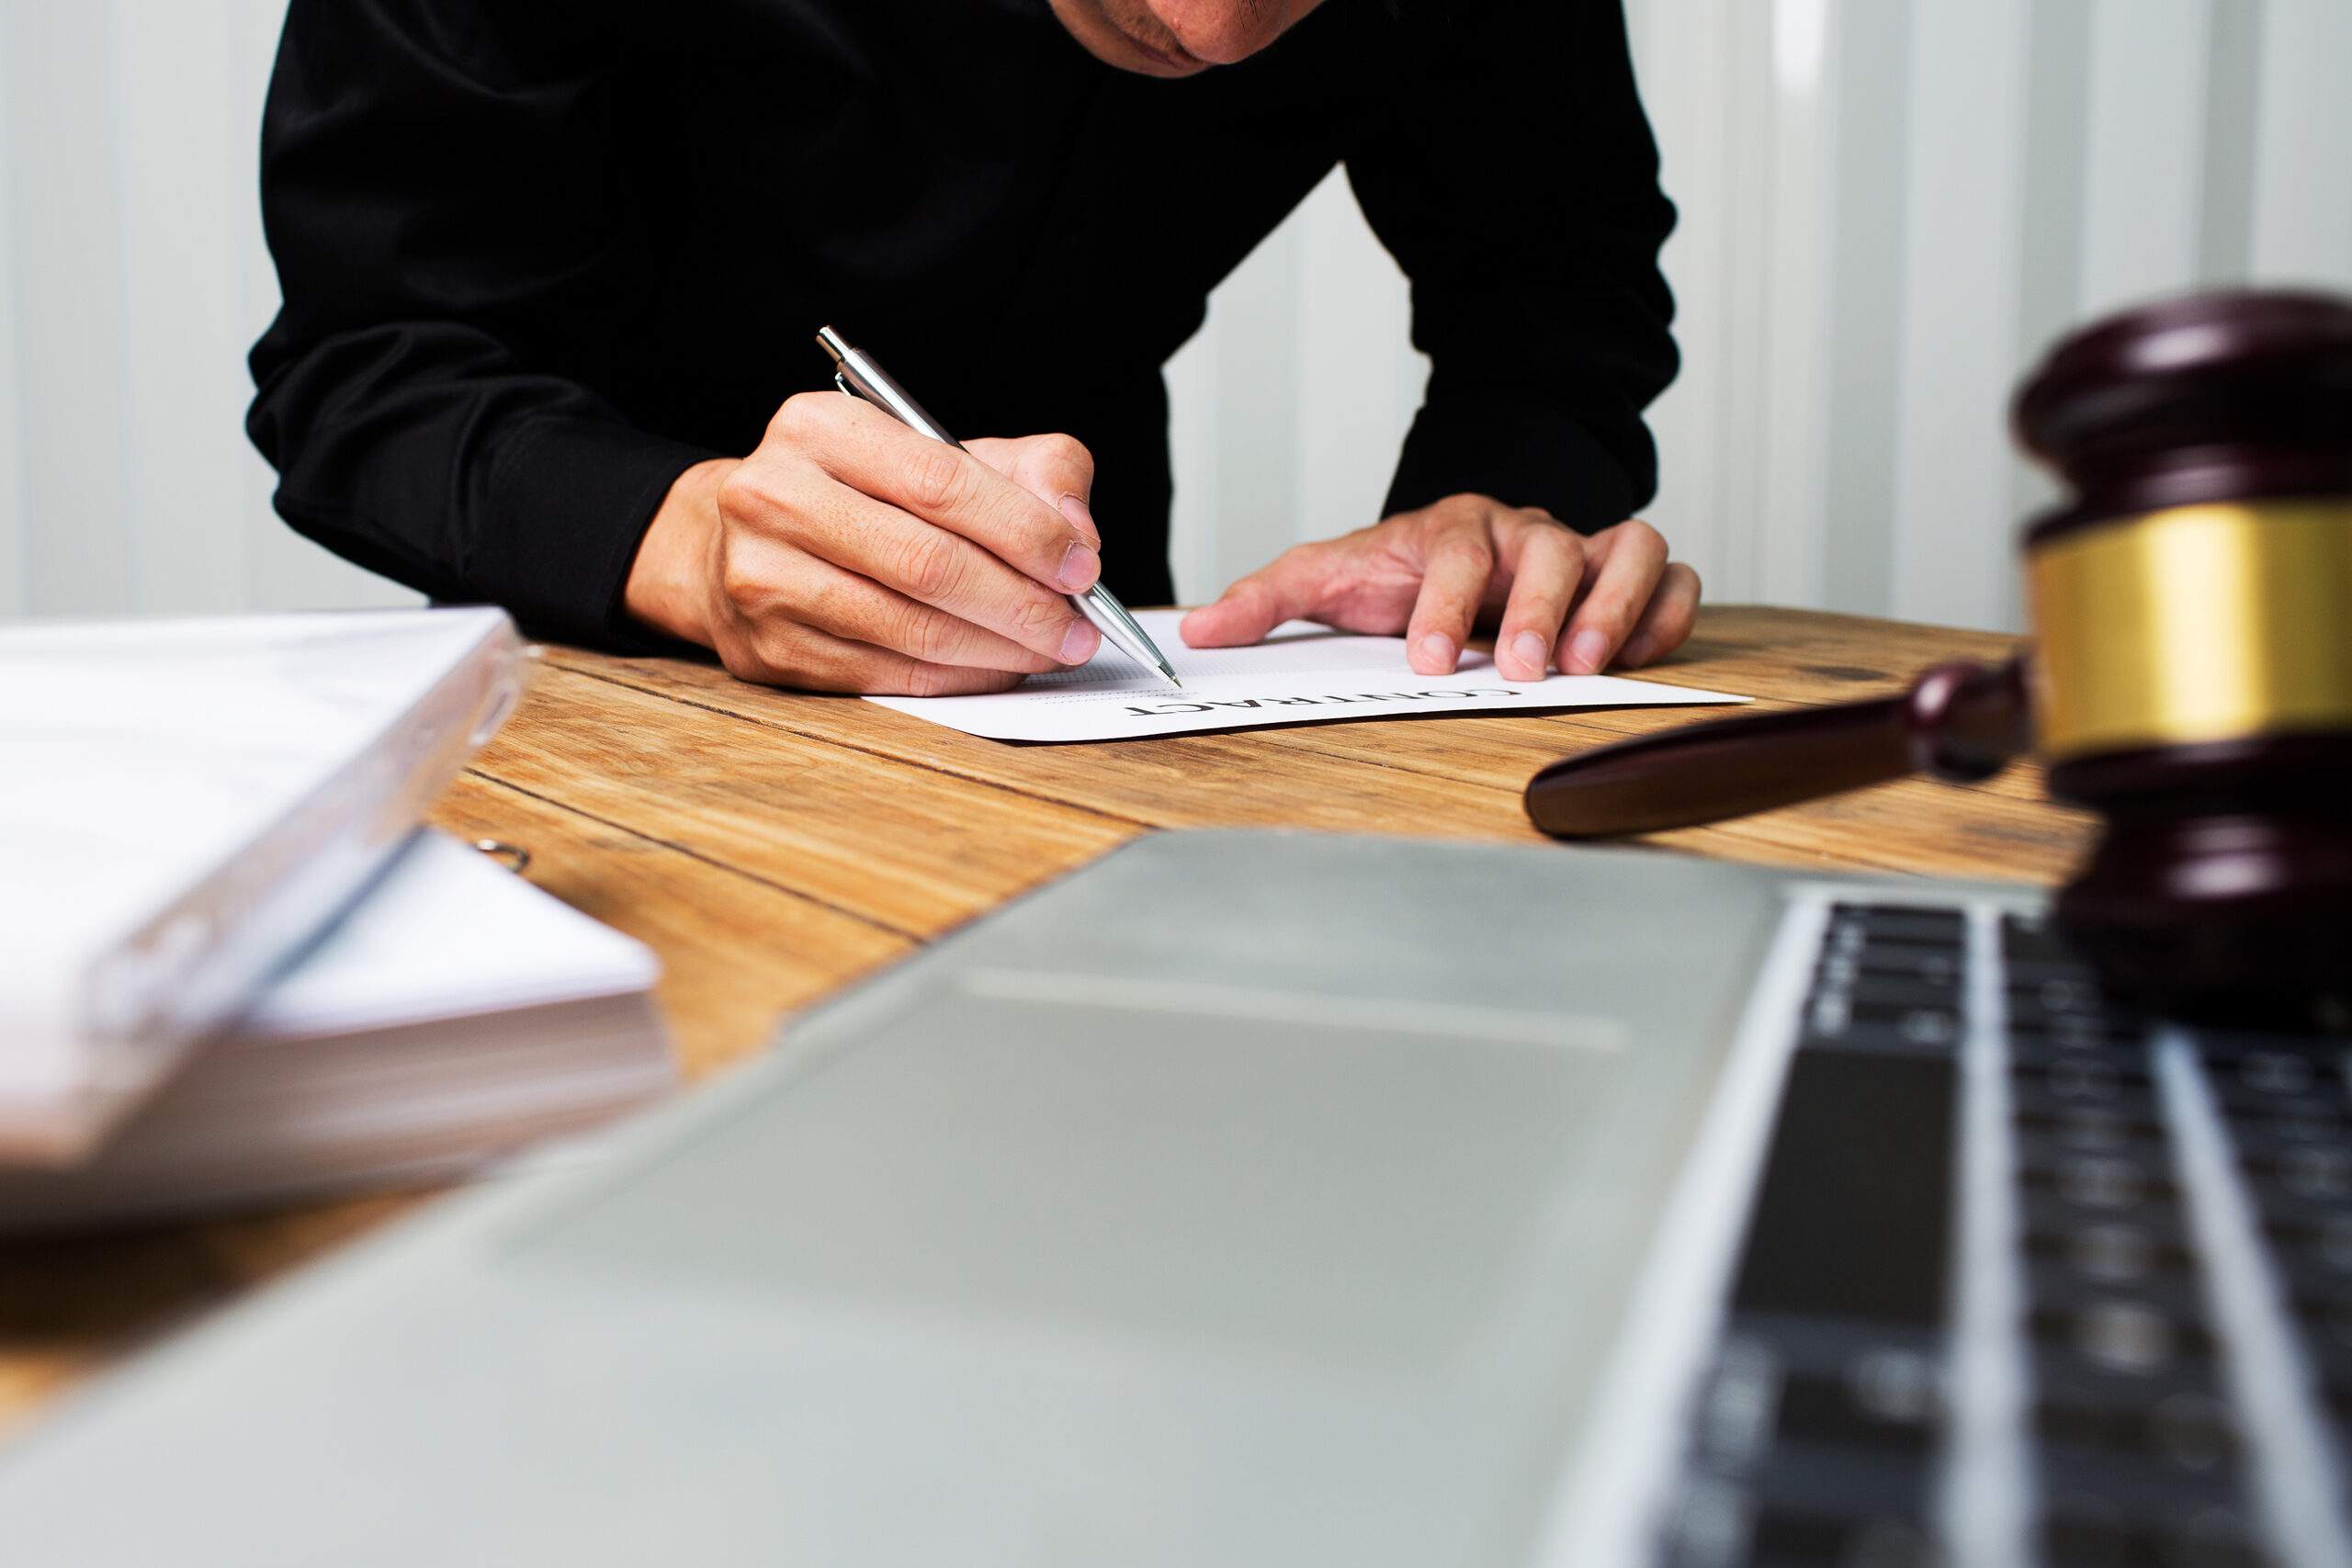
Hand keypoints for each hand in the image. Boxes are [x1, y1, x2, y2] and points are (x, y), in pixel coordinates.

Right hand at [624, 392, 1109, 693]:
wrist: (746, 540)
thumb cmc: (861, 494)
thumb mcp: (942, 451)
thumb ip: (1030, 470)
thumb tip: (1077, 534)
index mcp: (819, 428)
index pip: (942, 482)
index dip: (1025, 531)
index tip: (1081, 565)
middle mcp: (775, 497)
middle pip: (927, 563)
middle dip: (1022, 603)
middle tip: (1078, 627)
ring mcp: (763, 579)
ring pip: (911, 629)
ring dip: (999, 650)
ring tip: (1050, 649)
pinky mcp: (770, 649)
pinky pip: (888, 674)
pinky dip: (958, 678)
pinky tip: (997, 667)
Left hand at [1180, 494, 1699, 678]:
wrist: (1451, 554)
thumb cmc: (1397, 575)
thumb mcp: (1327, 581)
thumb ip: (1266, 599)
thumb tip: (1198, 628)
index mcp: (1454, 530)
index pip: (1457, 552)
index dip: (1446, 604)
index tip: (1427, 660)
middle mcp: (1525, 534)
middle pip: (1553, 546)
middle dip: (1540, 610)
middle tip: (1521, 669)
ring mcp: (1582, 552)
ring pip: (1633, 547)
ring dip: (1616, 605)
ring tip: (1587, 665)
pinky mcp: (1625, 579)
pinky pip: (1674, 578)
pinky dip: (1668, 613)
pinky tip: (1635, 656)